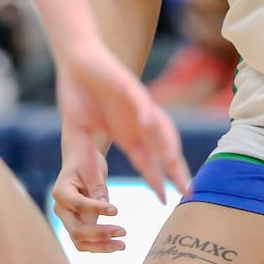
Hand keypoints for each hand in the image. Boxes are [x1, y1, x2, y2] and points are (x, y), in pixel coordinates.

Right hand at [53, 126, 127, 252]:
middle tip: (123, 231)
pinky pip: (86, 242)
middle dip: (100, 233)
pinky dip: (101, 245)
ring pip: (80, 241)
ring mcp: (68, 219)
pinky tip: (117, 244)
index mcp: (61, 192)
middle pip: (77, 230)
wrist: (81, 161)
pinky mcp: (78, 225)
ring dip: (101, 246)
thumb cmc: (87, 161)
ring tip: (122, 245)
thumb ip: (98, 191)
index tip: (116, 210)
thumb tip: (108, 212)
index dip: (96, 209)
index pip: (78, 205)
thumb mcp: (93, 170)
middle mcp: (61, 209)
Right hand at [55, 40, 190, 202]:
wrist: (75, 62)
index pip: (148, 163)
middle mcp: (137, 123)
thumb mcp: (78, 136)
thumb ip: (86, 160)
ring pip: (159, 126)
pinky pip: (141, 101)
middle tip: (187, 190)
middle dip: (175, 170)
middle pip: (162, 150)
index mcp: (127, 135)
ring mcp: (137, 105)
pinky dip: (146, 113)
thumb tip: (94, 190)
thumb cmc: (78, 96)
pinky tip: (149, 125)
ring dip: (167, 143)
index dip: (156, 181)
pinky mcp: (129, 86)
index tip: (165, 201)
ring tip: (174, 162)